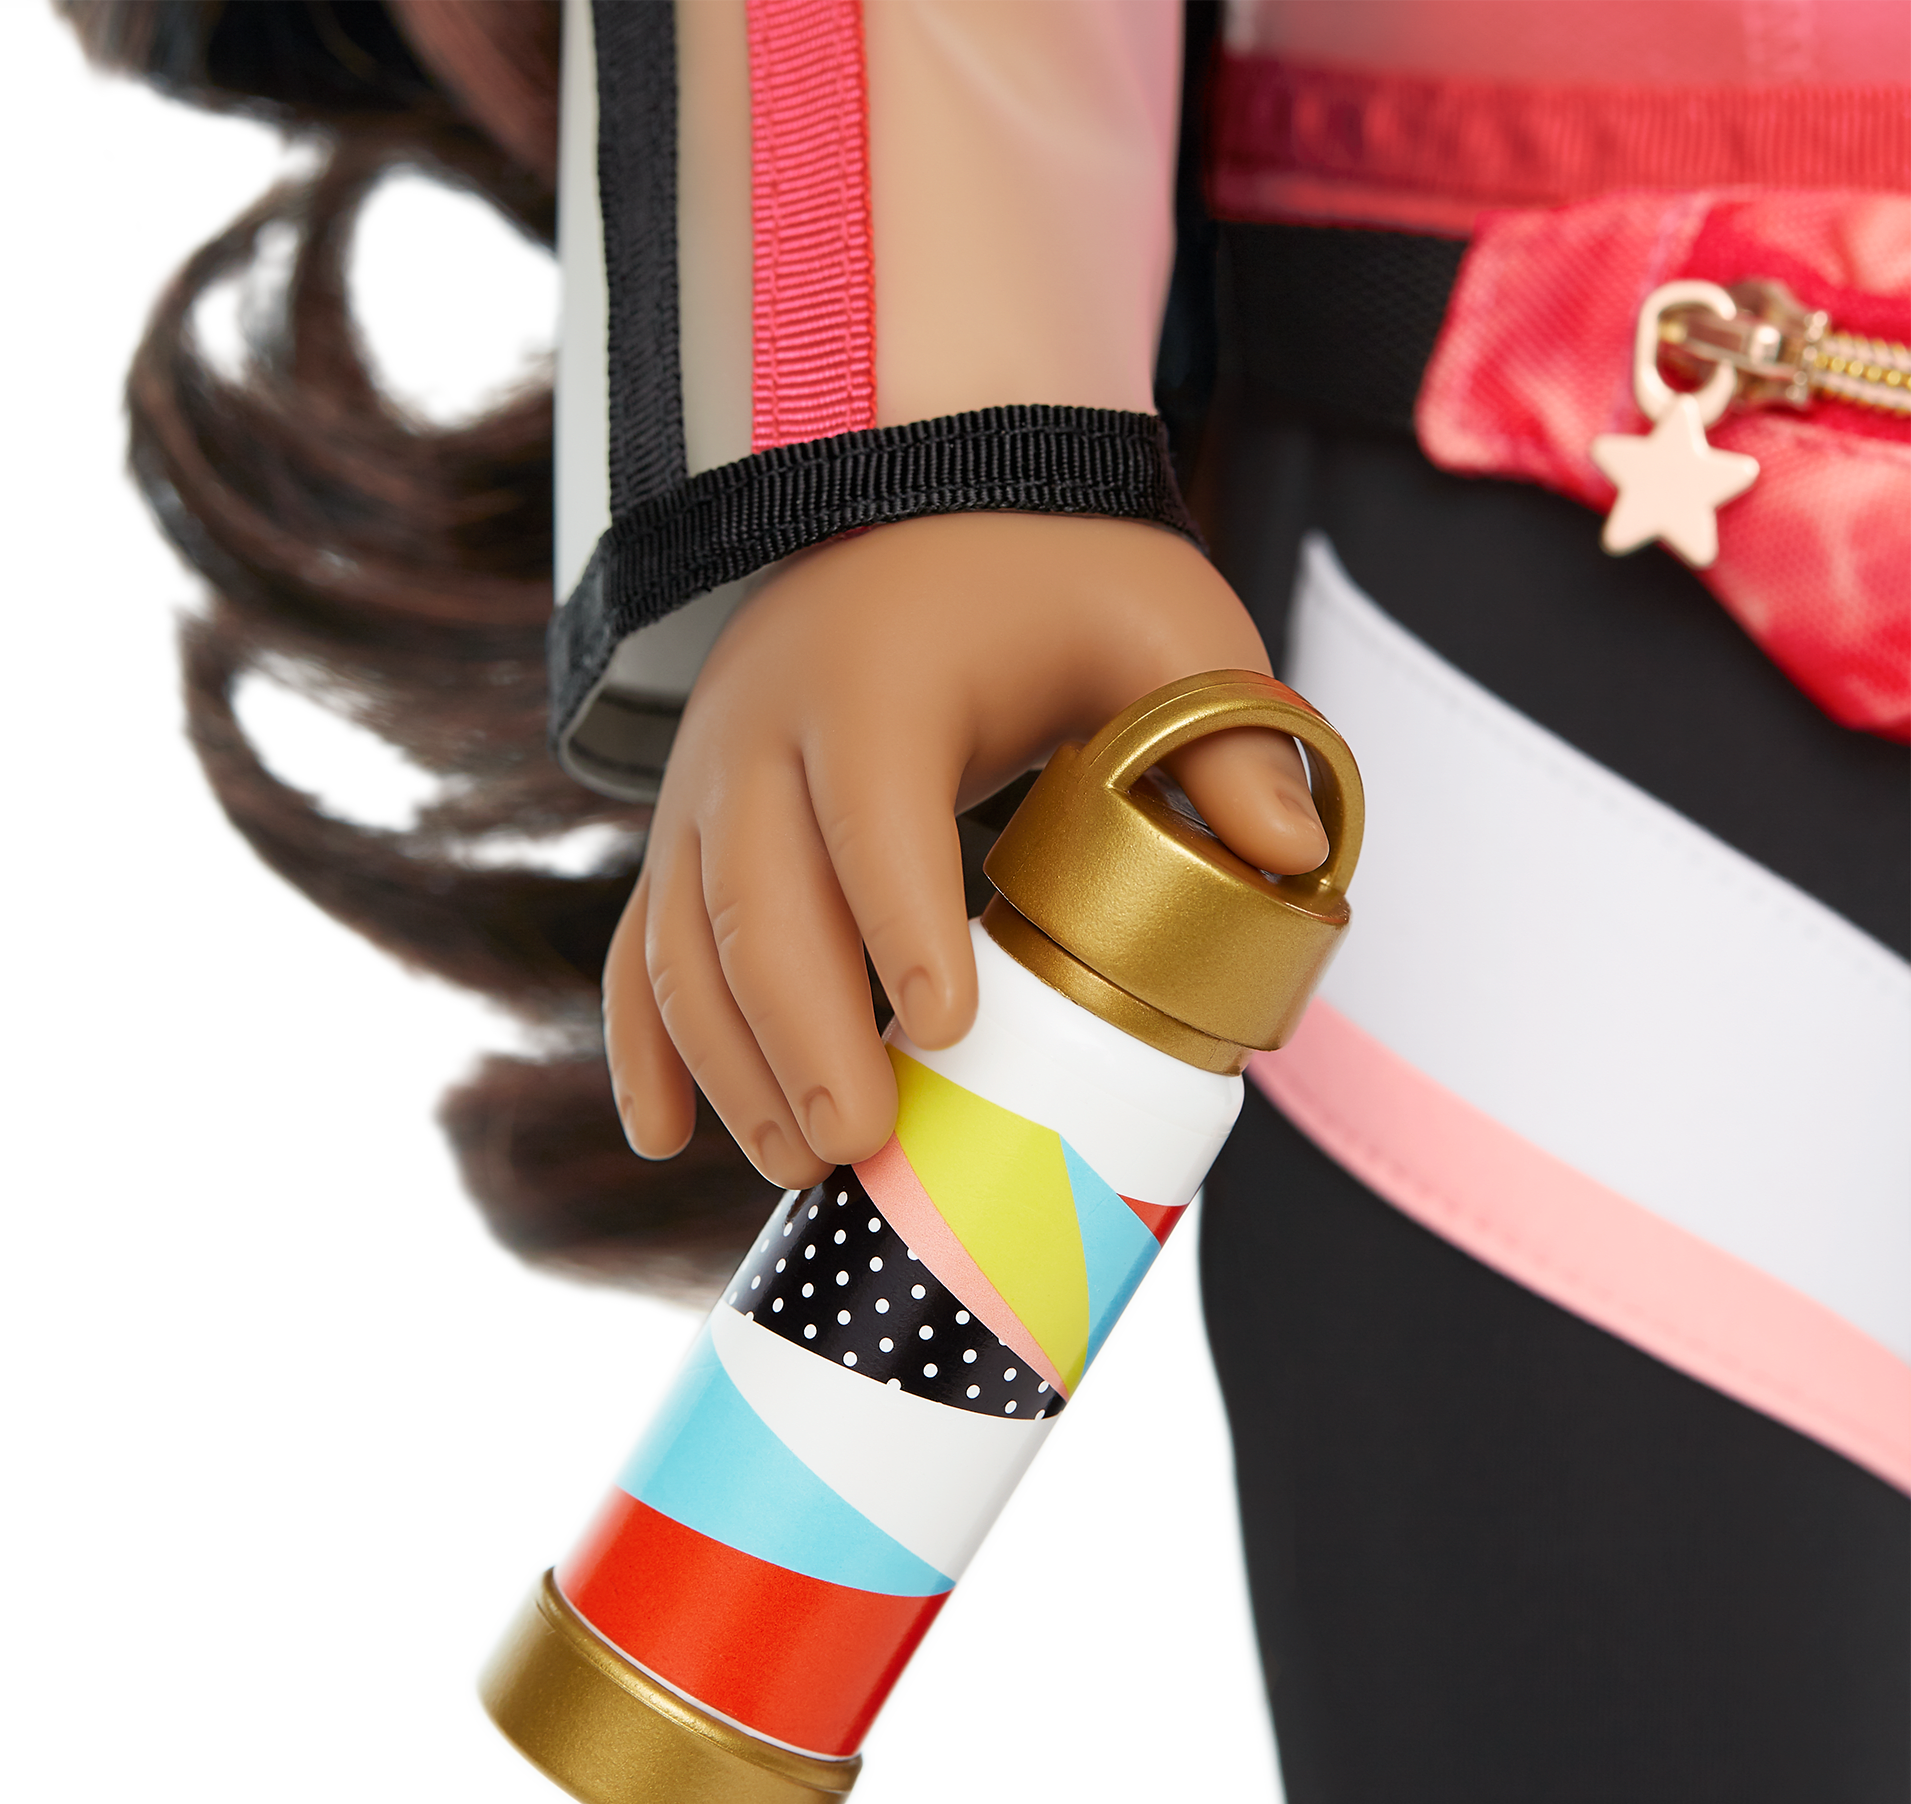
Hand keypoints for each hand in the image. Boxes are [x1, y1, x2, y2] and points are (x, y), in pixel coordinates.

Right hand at [601, 511, 1327, 1186]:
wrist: (918, 507)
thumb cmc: (1049, 581)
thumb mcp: (1163, 627)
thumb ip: (1230, 735)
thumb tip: (1290, 859)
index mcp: (881, 676)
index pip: (875, 803)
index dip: (902, 917)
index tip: (951, 1028)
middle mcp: (765, 727)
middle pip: (758, 896)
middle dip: (804, 1033)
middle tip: (863, 1144)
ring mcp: (708, 782)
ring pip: (684, 937)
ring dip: (730, 1062)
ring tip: (799, 1169)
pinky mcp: (688, 827)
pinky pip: (641, 942)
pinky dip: (644, 1044)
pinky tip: (660, 1136)